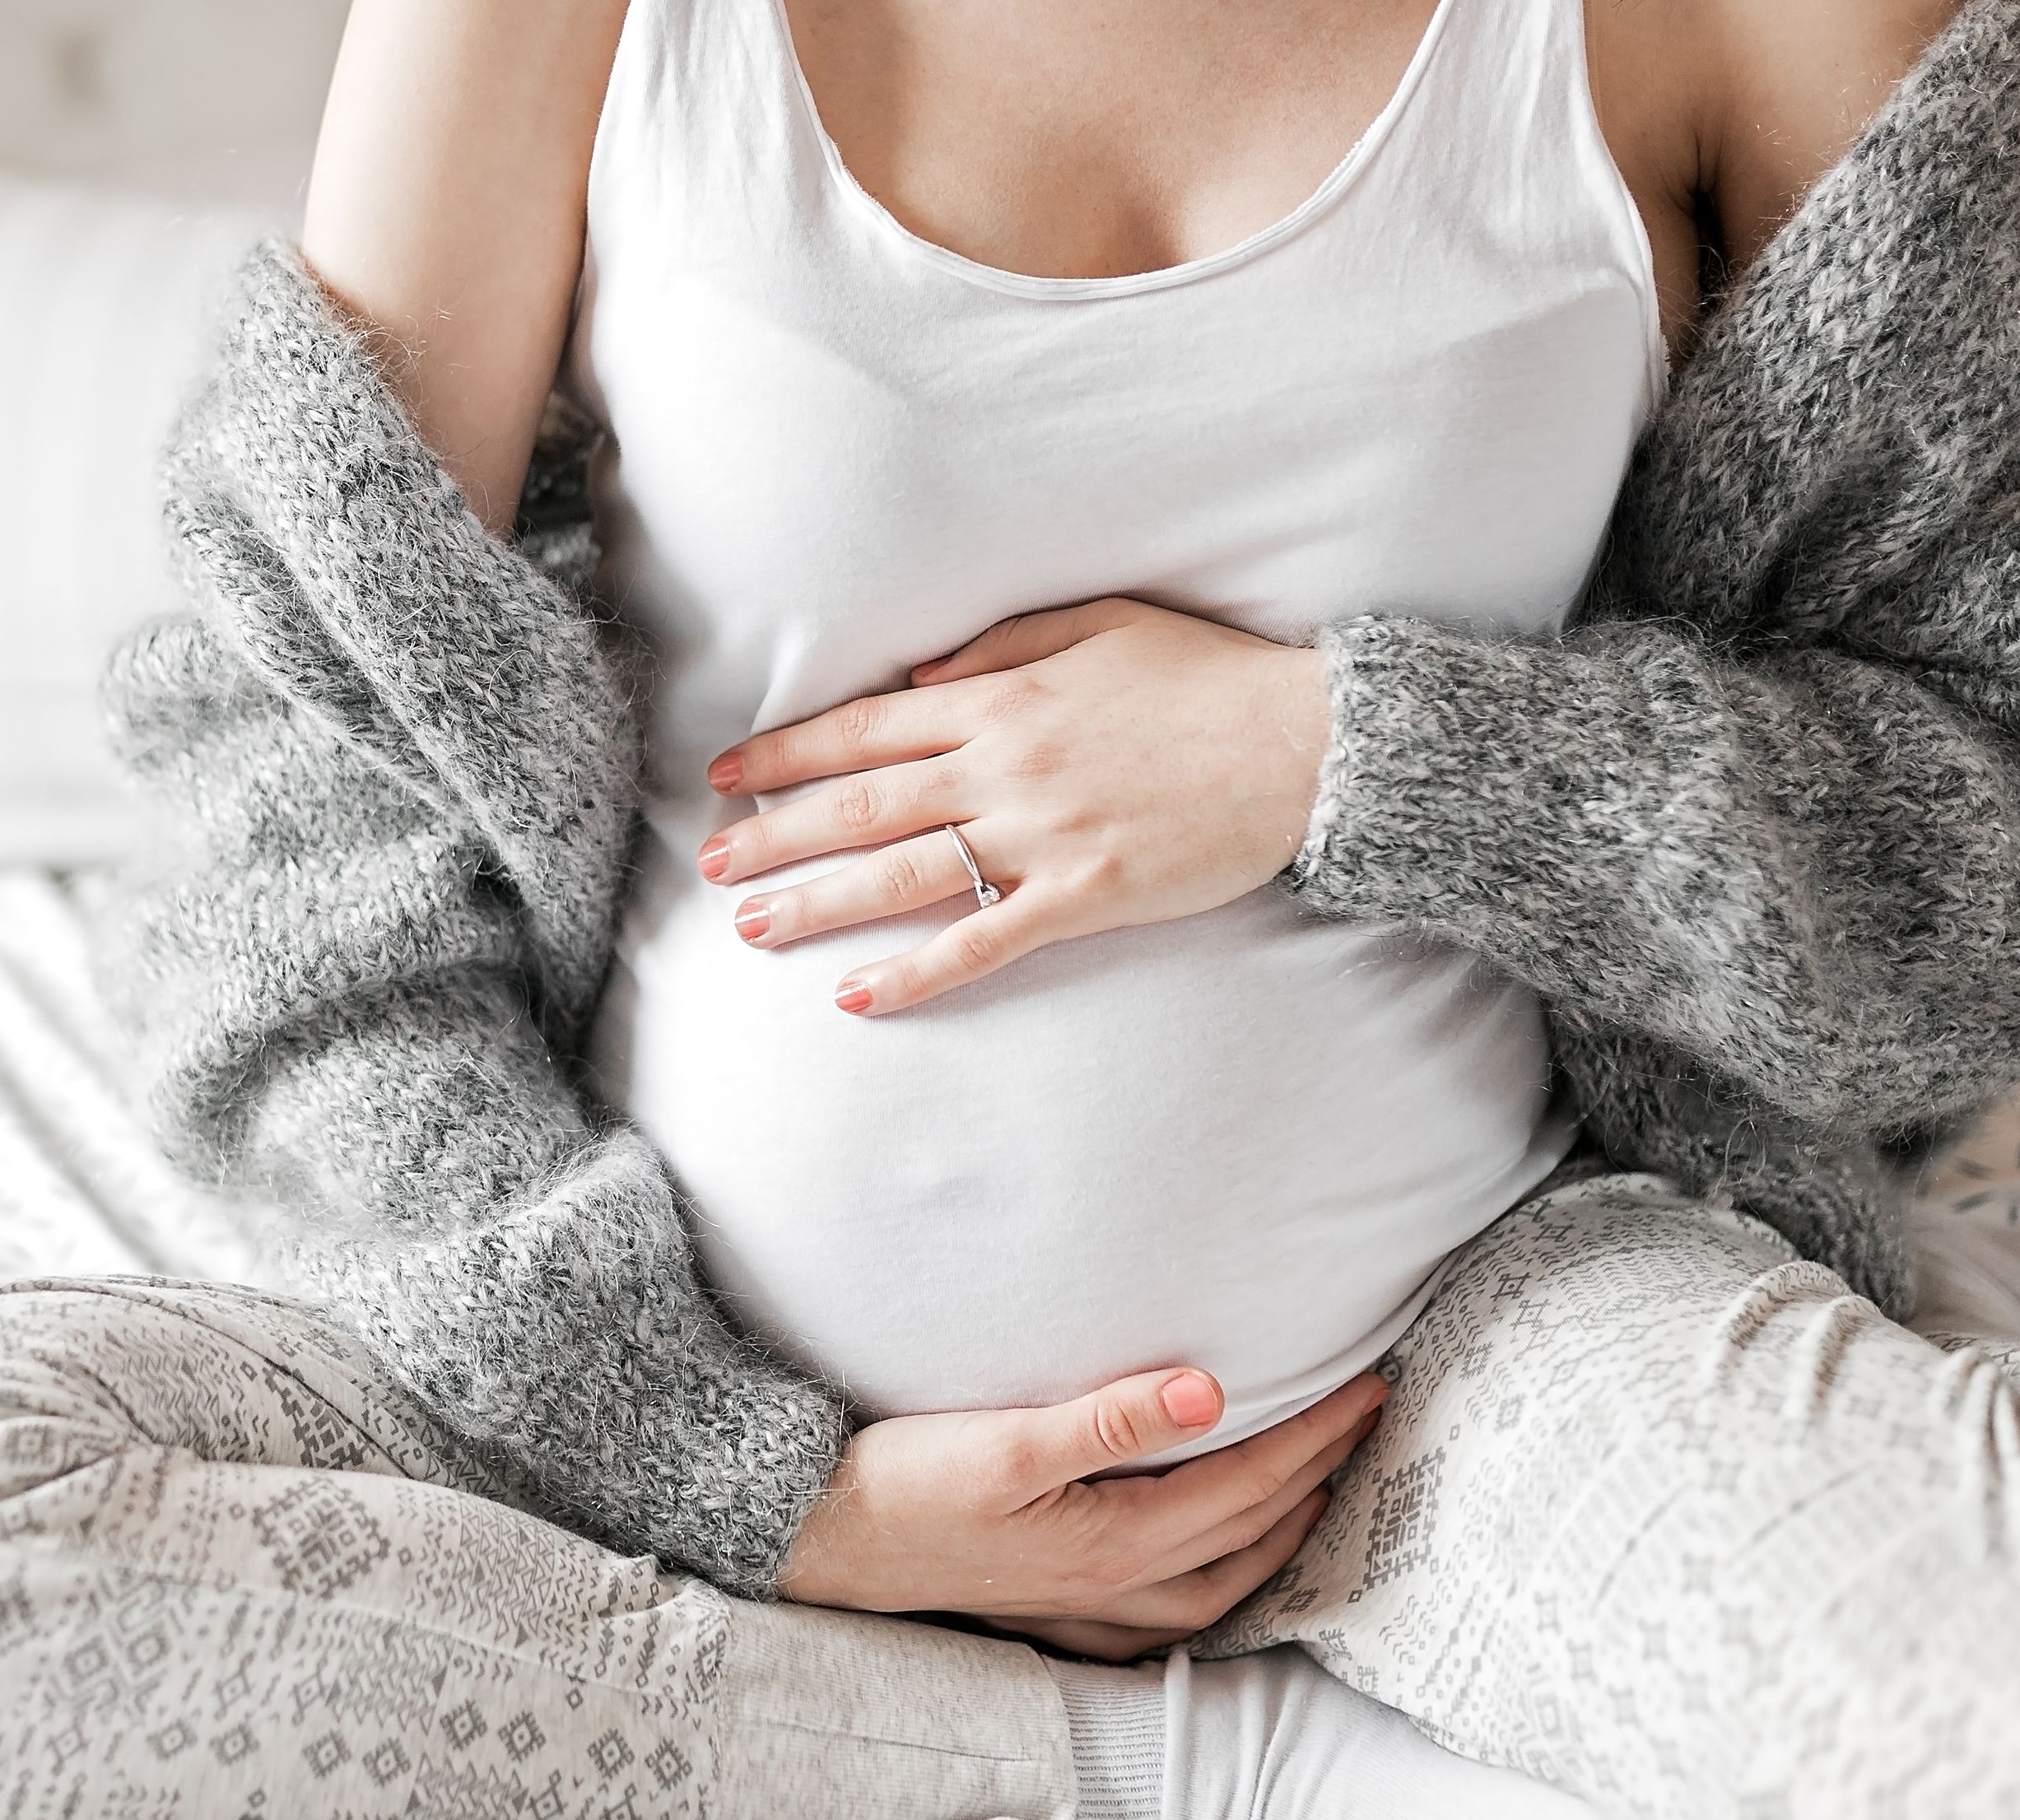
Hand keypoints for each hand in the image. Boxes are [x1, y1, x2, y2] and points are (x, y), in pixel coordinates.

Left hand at [699, 598, 1330, 1015]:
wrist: (1311, 743)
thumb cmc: (1212, 678)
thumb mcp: (1103, 624)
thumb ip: (1001, 645)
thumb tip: (913, 687)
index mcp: (1005, 696)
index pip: (868, 728)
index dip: (790, 752)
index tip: (728, 774)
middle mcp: (1007, 765)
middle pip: (865, 803)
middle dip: (777, 833)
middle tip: (708, 863)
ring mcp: (1045, 835)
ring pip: (904, 873)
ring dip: (819, 902)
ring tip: (750, 927)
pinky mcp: (1086, 894)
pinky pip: (982, 940)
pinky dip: (914, 971)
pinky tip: (855, 994)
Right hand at [775, 1367, 1386, 1660]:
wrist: (812, 1538)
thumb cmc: (899, 1485)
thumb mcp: (1003, 1442)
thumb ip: (1107, 1420)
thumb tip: (1208, 1392)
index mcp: (1110, 1542)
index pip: (1245, 1485)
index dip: (1314, 1436)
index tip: (1366, 1389)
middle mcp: (1109, 1587)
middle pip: (1246, 1536)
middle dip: (1316, 1479)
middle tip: (1363, 1423)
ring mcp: (1080, 1609)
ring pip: (1215, 1586)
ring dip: (1275, 1538)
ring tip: (1313, 1490)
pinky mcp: (1049, 1610)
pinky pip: (1164, 1615)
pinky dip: (1211, 1586)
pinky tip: (1209, 1565)